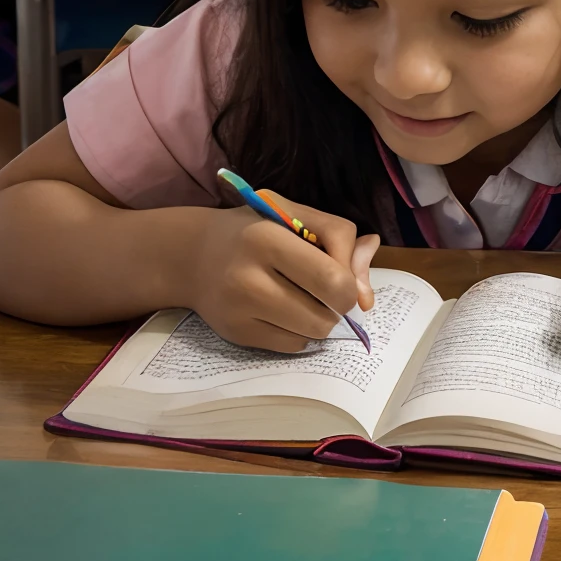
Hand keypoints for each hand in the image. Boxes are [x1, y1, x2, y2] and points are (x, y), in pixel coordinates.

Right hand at [187, 196, 378, 351]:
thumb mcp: (295, 214)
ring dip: (321, 319)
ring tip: (307, 297)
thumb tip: (367, 295)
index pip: (331, 278)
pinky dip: (301, 331)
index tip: (345, 276)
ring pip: (312, 334)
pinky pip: (292, 346)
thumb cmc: (255, 229)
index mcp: (266, 237)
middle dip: (339, 306)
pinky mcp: (237, 335)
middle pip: (325, 315)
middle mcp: (248, 277)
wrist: (194, 254)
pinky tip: (286, 311)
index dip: (351, 283)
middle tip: (329, 291)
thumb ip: (339, 238)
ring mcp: (239, 311)